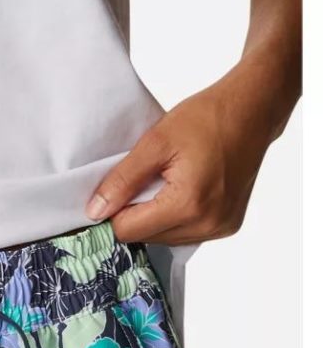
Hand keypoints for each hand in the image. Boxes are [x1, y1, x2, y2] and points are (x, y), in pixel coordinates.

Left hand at [85, 57, 286, 245]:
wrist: (254, 109)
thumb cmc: (207, 117)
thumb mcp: (154, 142)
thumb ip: (122, 180)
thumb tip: (94, 211)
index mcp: (188, 205)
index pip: (128, 231)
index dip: (114, 212)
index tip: (115, 191)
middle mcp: (207, 224)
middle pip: (145, 238)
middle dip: (136, 214)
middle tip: (145, 180)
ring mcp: (220, 228)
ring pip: (163, 239)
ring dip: (155, 217)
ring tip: (166, 183)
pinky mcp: (227, 227)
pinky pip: (184, 234)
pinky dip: (174, 218)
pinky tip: (181, 192)